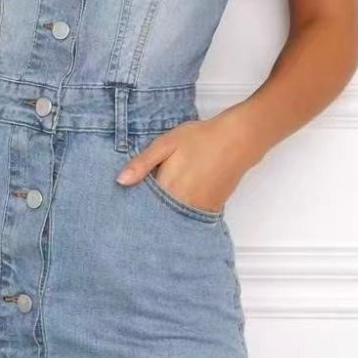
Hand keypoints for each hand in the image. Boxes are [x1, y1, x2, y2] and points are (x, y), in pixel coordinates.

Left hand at [114, 108, 265, 213]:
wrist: (237, 140)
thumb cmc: (202, 138)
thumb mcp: (166, 143)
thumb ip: (142, 163)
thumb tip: (120, 181)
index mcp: (168, 188)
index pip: (141, 206)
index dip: (132, 205)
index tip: (123, 205)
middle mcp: (182, 204)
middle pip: (157, 216)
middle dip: (146, 213)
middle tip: (138, 207)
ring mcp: (198, 209)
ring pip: (173, 219)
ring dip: (164, 215)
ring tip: (160, 202)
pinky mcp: (211, 209)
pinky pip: (190, 217)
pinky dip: (181, 213)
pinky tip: (178, 201)